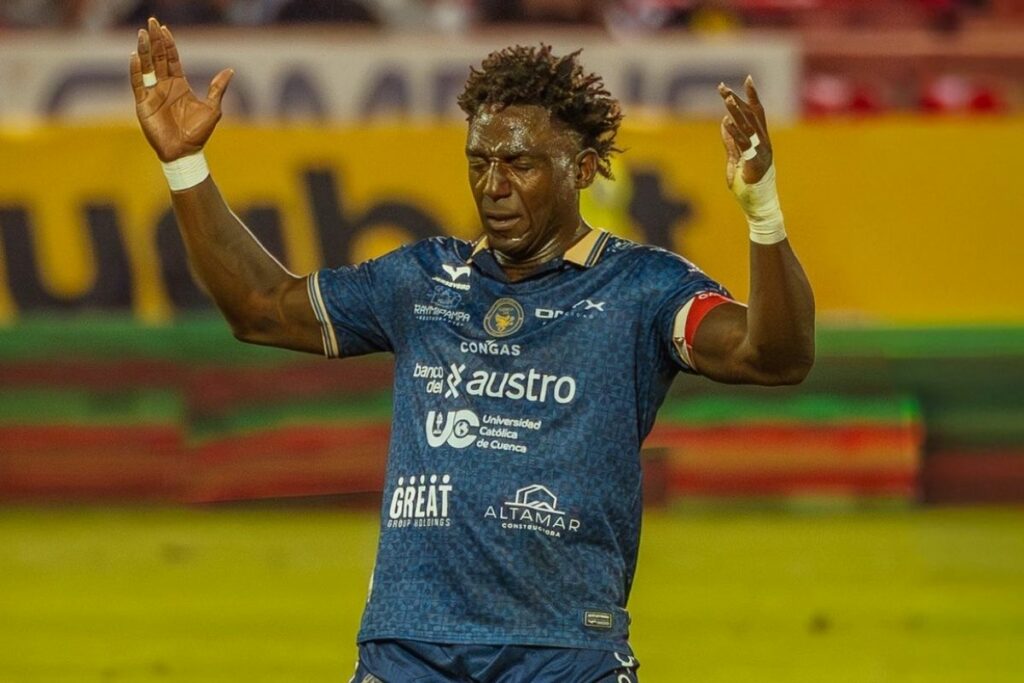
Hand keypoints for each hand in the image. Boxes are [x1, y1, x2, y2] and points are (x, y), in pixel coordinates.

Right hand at [130, 17, 232, 162]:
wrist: (185, 153)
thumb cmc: (198, 134)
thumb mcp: (213, 109)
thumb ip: (217, 88)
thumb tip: (230, 70)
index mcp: (180, 85)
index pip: (172, 59)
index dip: (169, 44)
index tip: (165, 28)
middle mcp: (165, 86)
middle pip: (158, 58)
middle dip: (155, 40)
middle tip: (150, 22)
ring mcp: (153, 94)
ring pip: (146, 67)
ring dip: (144, 50)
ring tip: (142, 34)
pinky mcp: (143, 104)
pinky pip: (137, 84)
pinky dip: (135, 71)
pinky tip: (135, 57)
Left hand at [718, 76, 772, 187]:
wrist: (758, 204)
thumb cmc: (747, 184)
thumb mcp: (735, 159)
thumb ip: (731, 141)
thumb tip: (725, 122)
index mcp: (761, 139)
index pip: (757, 112)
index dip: (752, 95)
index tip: (746, 78)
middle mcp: (764, 142)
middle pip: (751, 115)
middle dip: (737, 100)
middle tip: (722, 88)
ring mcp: (761, 151)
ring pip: (748, 126)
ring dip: (736, 111)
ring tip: (725, 98)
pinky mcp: (755, 162)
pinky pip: (744, 144)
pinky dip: (735, 132)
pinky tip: (726, 121)